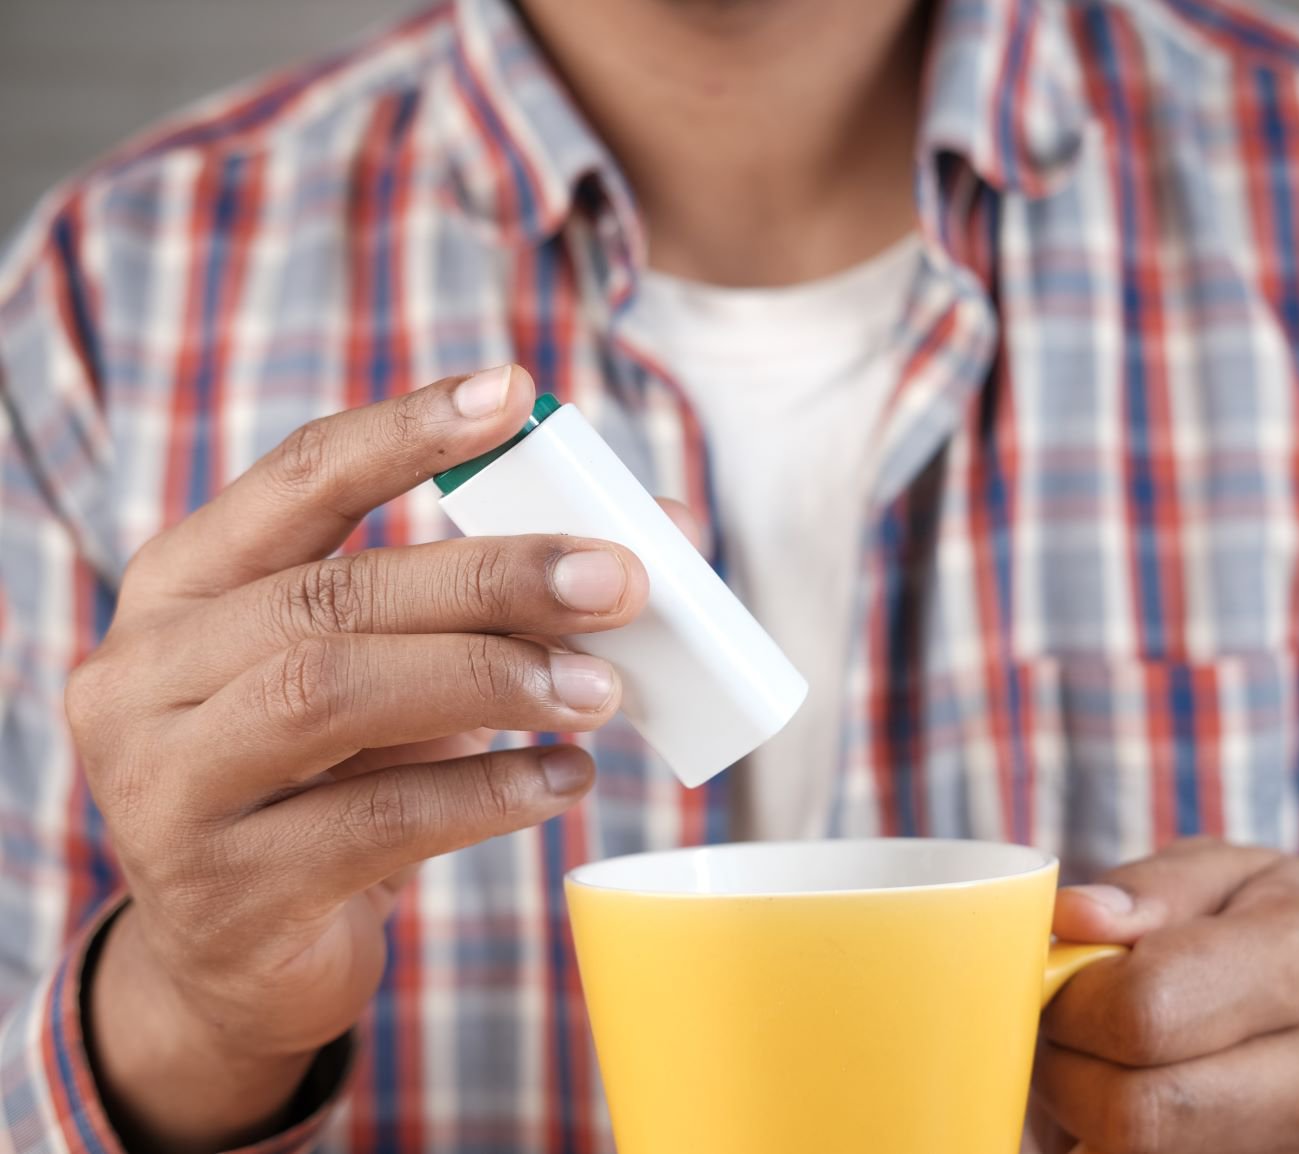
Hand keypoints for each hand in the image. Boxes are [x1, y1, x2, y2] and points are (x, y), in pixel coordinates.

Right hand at [71, 366, 652, 1151]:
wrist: (236, 958)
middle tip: (618, 578)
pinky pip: (375, 823)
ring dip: (491, 679)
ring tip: (603, 688)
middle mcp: (148, 675)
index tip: (513, 394)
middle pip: (331, 593)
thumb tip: (657, 531)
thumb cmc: (325, 780)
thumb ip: (487, 599)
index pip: (295, 479)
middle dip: (490, 576)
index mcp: (183, 586)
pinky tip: (565, 778)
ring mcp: (170, 788)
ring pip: (333, 696)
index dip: (406, 434)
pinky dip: (489, 792)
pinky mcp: (229, 892)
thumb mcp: (383, 671)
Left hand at [1033, 839, 1298, 1153]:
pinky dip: (1122, 1148)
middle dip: (1064, 1074)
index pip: (1145, 1009)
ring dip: (1087, 1122)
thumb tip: (1069, 920)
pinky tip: (1137, 1104)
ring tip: (1102, 1068)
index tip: (1059, 979)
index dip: (1070, 999)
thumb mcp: (1245, 873)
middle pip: (1137, 1116)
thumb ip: (1152, 888)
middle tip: (1061, 1034)